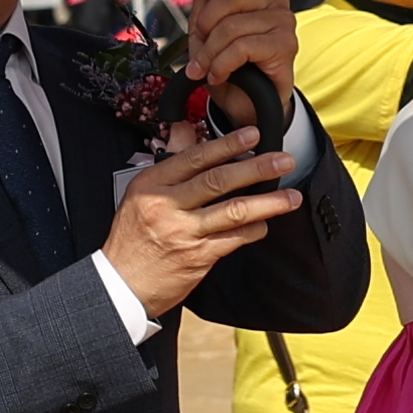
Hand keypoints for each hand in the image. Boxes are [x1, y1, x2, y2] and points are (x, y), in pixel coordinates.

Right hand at [100, 127, 304, 315]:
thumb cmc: (132, 238)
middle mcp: (166, 206)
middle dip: (256, 168)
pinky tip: (265, 224)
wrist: (121, 283)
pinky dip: (254, 230)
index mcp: (150, 185)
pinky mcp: (198, 256)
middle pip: (218, 181)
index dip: (227, 145)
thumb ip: (169, 161)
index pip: (195, 158)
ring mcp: (183, 232)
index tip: (253, 135)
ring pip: (234, 210)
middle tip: (283, 161)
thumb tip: (185, 128)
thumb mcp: (139, 194)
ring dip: (268, 202)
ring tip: (291, 196)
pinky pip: (235, 238)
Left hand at [178, 0, 297, 117]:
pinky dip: (221, 65)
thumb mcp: (204, 24)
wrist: (243, 101)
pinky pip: (242, 47)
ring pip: (232, 24)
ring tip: (205, 66)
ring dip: (209, 51)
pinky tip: (218, 75)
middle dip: (206, 22)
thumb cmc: (225, 60)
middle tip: (201, 43)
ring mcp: (284, 21)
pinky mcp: (286, 45)